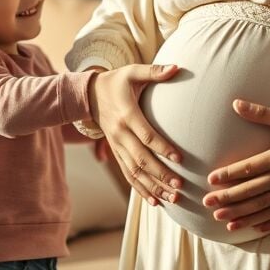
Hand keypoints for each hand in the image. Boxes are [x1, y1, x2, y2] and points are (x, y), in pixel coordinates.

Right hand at [91, 64, 183, 206]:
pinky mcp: (116, 153)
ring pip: (134, 172)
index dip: (162, 148)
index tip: (180, 159)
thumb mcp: (133, 72)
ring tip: (172, 199)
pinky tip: (155, 202)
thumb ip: (154, 71)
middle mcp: (120, 134)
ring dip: (153, 187)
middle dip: (160, 175)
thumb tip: (177, 67)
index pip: (146, 135)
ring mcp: (116, 146)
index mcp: (127, 115)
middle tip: (179, 186)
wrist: (89, 94)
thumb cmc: (117, 81)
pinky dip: (141, 189)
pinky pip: (127, 174)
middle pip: (141, 159)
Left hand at [202, 99, 269, 233]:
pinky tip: (254, 228)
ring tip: (224, 221)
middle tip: (208, 205)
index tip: (210, 181)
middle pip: (252, 191)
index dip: (228, 175)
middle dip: (228, 199)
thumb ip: (262, 114)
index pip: (248, 168)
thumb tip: (235, 104)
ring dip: (243, 215)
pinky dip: (269, 223)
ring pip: (265, 207)